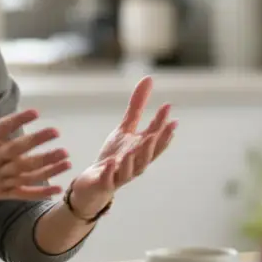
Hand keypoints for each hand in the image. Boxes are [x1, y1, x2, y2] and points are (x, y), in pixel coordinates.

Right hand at [0, 72, 71, 201]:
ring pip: (24, 173)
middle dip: (36, 142)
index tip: (35, 112)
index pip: (1, 129)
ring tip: (65, 157)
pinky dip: (40, 192)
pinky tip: (58, 188)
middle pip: (15, 151)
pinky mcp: (2, 193)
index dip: (18, 120)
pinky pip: (23, 193)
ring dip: (46, 167)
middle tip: (56, 132)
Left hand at [69, 77, 176, 215]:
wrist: (93, 183)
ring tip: (133, 148)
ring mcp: (120, 175)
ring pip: (131, 169)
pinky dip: (110, 172)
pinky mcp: (104, 183)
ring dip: (133, 160)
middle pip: (147, 155)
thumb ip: (138, 107)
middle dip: (154, 144)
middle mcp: (135, 164)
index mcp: (141, 150)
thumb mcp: (125, 128)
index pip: (155, 137)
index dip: (162, 124)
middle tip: (156, 131)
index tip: (168, 107)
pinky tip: (110, 163)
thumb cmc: (114, 155)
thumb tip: (149, 79)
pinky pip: (108, 179)